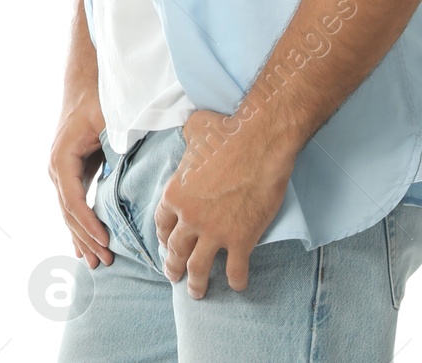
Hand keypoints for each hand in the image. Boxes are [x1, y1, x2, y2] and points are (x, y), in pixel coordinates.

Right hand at [49, 96, 113, 267]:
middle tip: (105, 262)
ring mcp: (60, 170)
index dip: (88, 223)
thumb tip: (128, 177)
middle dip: (86, 238)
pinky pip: (73, 203)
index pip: (73, 199)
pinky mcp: (70, 170)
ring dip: (81, 237)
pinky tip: (84, 244)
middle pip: (69, 211)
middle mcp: (56, 167)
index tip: (106, 241)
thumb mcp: (108, 121)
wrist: (84, 81)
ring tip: (95, 262)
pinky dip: (79, 224)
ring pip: (68, 211)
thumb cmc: (96, 99)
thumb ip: (115, 147)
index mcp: (62, 157)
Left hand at [153, 108, 295, 297]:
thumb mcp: (195, 130)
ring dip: (196, 282)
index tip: (165, 242)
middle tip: (173, 275)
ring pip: (199, 267)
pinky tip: (237, 285)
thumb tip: (190, 132)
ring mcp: (214, 232)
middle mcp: (189, 217)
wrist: (259, 143)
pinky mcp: (241, 240)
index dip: (162, 234)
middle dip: (173, 265)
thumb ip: (188, 138)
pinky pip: (235, 270)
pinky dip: (236, 281)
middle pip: (175, 249)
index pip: (162, 221)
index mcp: (174, 193)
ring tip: (196, 293)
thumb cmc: (226, 132)